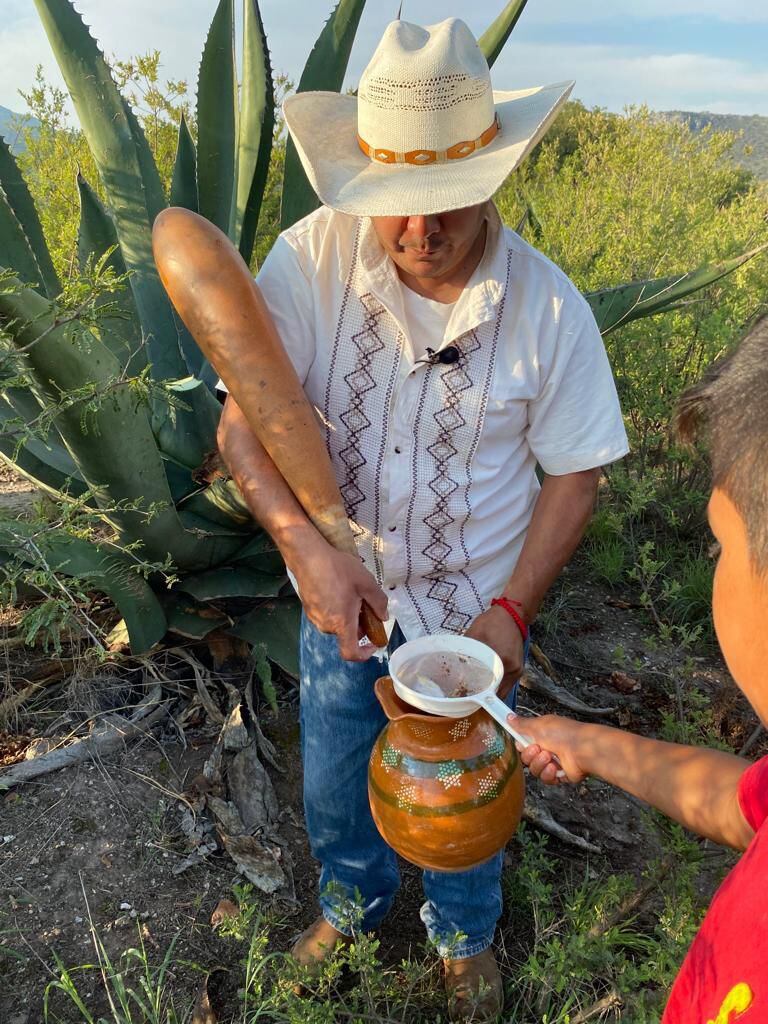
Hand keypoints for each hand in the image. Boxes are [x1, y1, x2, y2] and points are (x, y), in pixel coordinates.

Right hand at [288, 535, 387, 661]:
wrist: (308, 555)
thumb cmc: (338, 569)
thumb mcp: (366, 583)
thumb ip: (379, 603)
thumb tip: (383, 617)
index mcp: (341, 623)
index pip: (350, 653)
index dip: (364, 654)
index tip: (373, 642)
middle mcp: (326, 625)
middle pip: (346, 634)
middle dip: (358, 623)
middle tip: (364, 602)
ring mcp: (314, 617)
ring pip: (336, 623)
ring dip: (346, 614)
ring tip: (350, 590)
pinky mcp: (308, 608)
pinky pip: (326, 614)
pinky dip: (335, 608)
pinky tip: (337, 587)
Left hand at [465, 604, 523, 698]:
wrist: (512, 614)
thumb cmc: (492, 622)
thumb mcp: (474, 634)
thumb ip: (465, 652)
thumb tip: (453, 669)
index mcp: (503, 661)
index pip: (491, 689)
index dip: (479, 697)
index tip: (467, 700)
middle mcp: (514, 670)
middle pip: (498, 692)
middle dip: (484, 697)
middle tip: (468, 697)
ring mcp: (518, 670)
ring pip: (503, 689)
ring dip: (490, 691)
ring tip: (475, 692)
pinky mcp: (518, 668)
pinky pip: (506, 682)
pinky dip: (496, 684)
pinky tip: (484, 683)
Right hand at [508, 712, 589, 784]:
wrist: (582, 749)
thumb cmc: (563, 733)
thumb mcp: (538, 725)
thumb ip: (521, 724)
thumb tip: (508, 716)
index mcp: (541, 735)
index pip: (523, 743)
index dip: (521, 745)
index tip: (521, 742)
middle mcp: (547, 748)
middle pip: (526, 758)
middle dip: (530, 755)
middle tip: (538, 749)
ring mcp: (553, 763)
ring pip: (535, 770)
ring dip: (539, 764)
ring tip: (550, 757)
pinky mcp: (560, 776)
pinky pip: (546, 779)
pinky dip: (549, 773)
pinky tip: (555, 767)